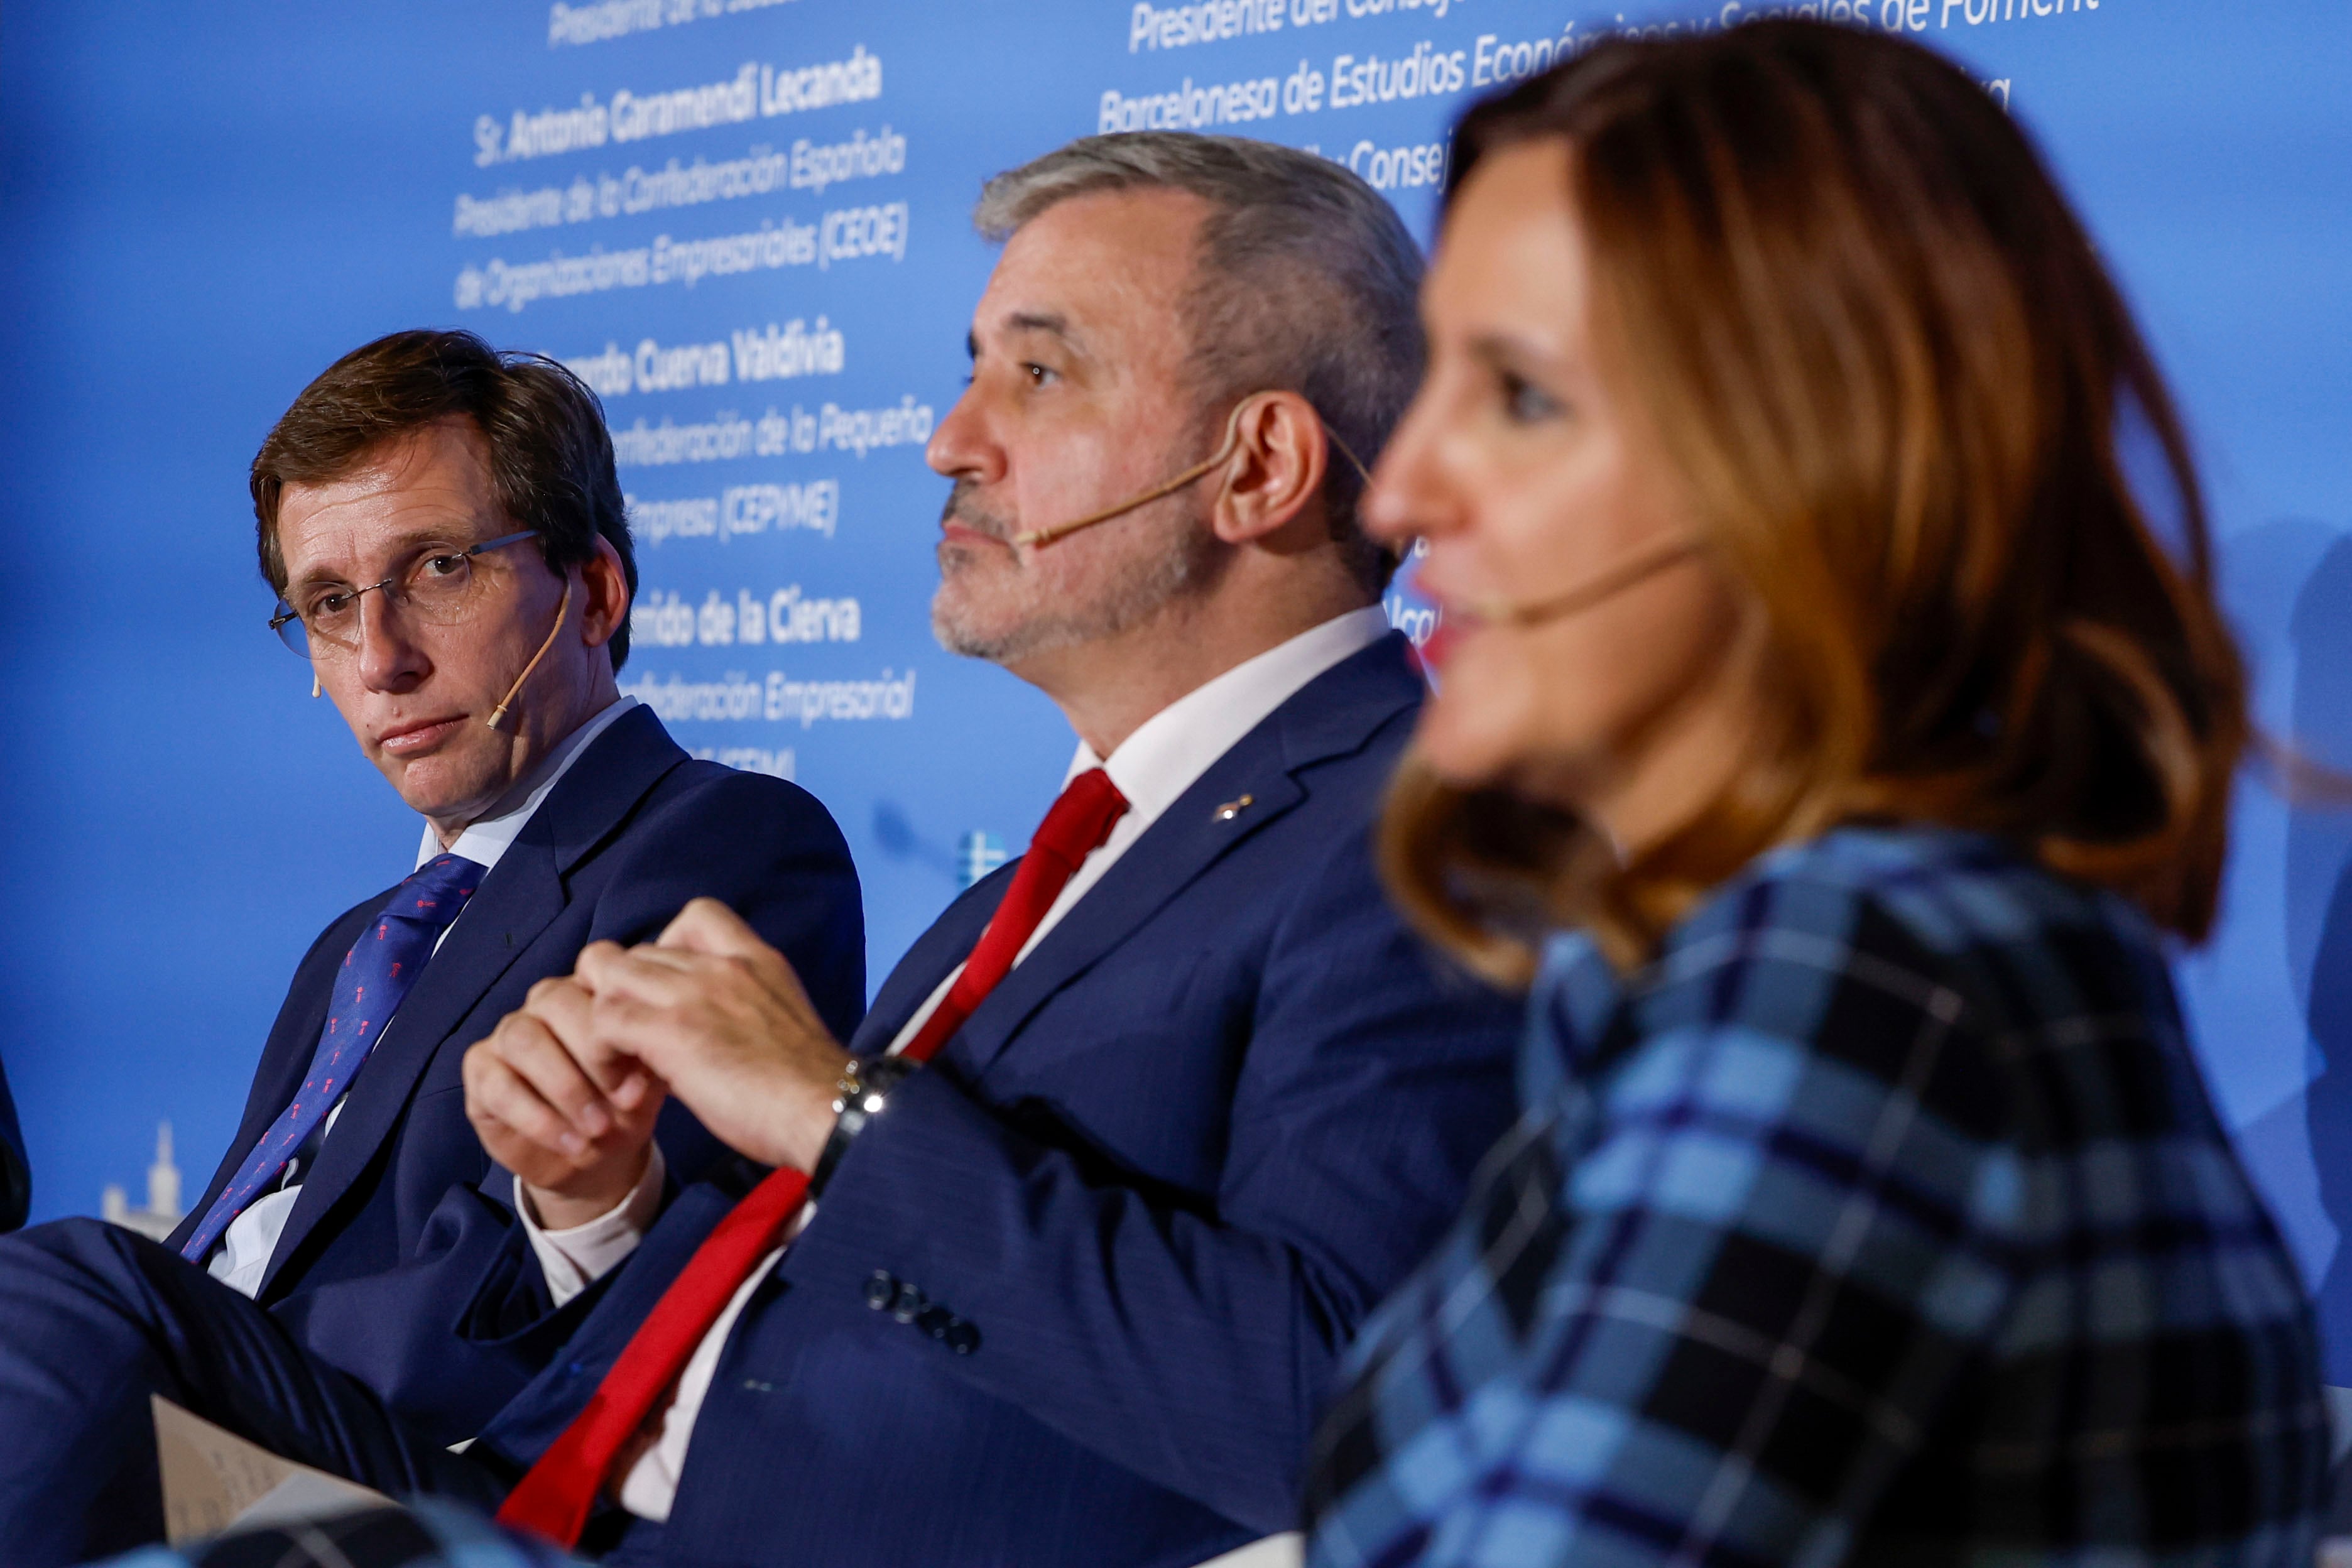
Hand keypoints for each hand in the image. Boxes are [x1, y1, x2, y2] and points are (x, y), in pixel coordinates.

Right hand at [464, 975, 667, 1229]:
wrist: (596, 1155)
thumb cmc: (625, 1105)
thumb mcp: (649, 1081)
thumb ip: (651, 1055)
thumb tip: (656, 1045)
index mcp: (589, 990)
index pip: (596, 980)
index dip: (619, 1028)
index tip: (646, 1079)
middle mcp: (544, 1002)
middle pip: (556, 1003)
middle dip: (593, 1056)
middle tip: (625, 1102)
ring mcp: (507, 1032)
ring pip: (524, 1040)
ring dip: (565, 1088)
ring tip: (598, 1129)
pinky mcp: (481, 1071)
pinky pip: (499, 1086)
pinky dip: (538, 1119)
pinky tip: (571, 1143)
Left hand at [569, 897, 847, 1171]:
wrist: (827, 1112)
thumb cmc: (810, 1088)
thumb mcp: (781, 1021)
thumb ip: (742, 1006)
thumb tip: (705, 1024)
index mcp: (757, 960)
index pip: (696, 915)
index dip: (667, 945)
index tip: (671, 991)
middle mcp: (722, 965)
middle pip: (637, 950)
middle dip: (625, 996)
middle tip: (635, 1044)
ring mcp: (693, 993)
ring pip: (608, 973)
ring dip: (604, 1020)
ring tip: (622, 1064)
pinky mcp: (670, 1031)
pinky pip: (603, 1020)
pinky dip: (601, 1054)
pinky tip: (624, 1089)